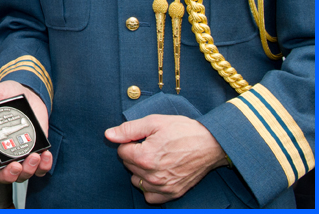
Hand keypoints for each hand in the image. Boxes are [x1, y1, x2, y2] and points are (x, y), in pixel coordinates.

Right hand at [0, 80, 52, 182]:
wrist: (30, 95)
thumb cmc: (9, 95)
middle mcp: (3, 151)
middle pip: (1, 174)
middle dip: (8, 175)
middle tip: (15, 166)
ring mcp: (20, 154)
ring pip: (21, 174)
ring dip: (28, 170)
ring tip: (34, 156)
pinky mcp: (35, 152)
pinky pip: (40, 169)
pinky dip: (43, 166)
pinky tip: (45, 156)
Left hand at [105, 114, 226, 203]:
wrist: (211, 143)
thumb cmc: (183, 130)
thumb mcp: (154, 122)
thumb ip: (128, 130)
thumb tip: (108, 135)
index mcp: (145, 157)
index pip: (121, 152)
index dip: (130, 142)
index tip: (143, 138)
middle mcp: (153, 175)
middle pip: (128, 166)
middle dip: (135, 155)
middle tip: (152, 146)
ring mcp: (163, 187)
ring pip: (137, 181)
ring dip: (141, 171)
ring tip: (155, 159)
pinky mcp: (173, 193)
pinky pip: (150, 196)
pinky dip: (150, 187)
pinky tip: (157, 174)